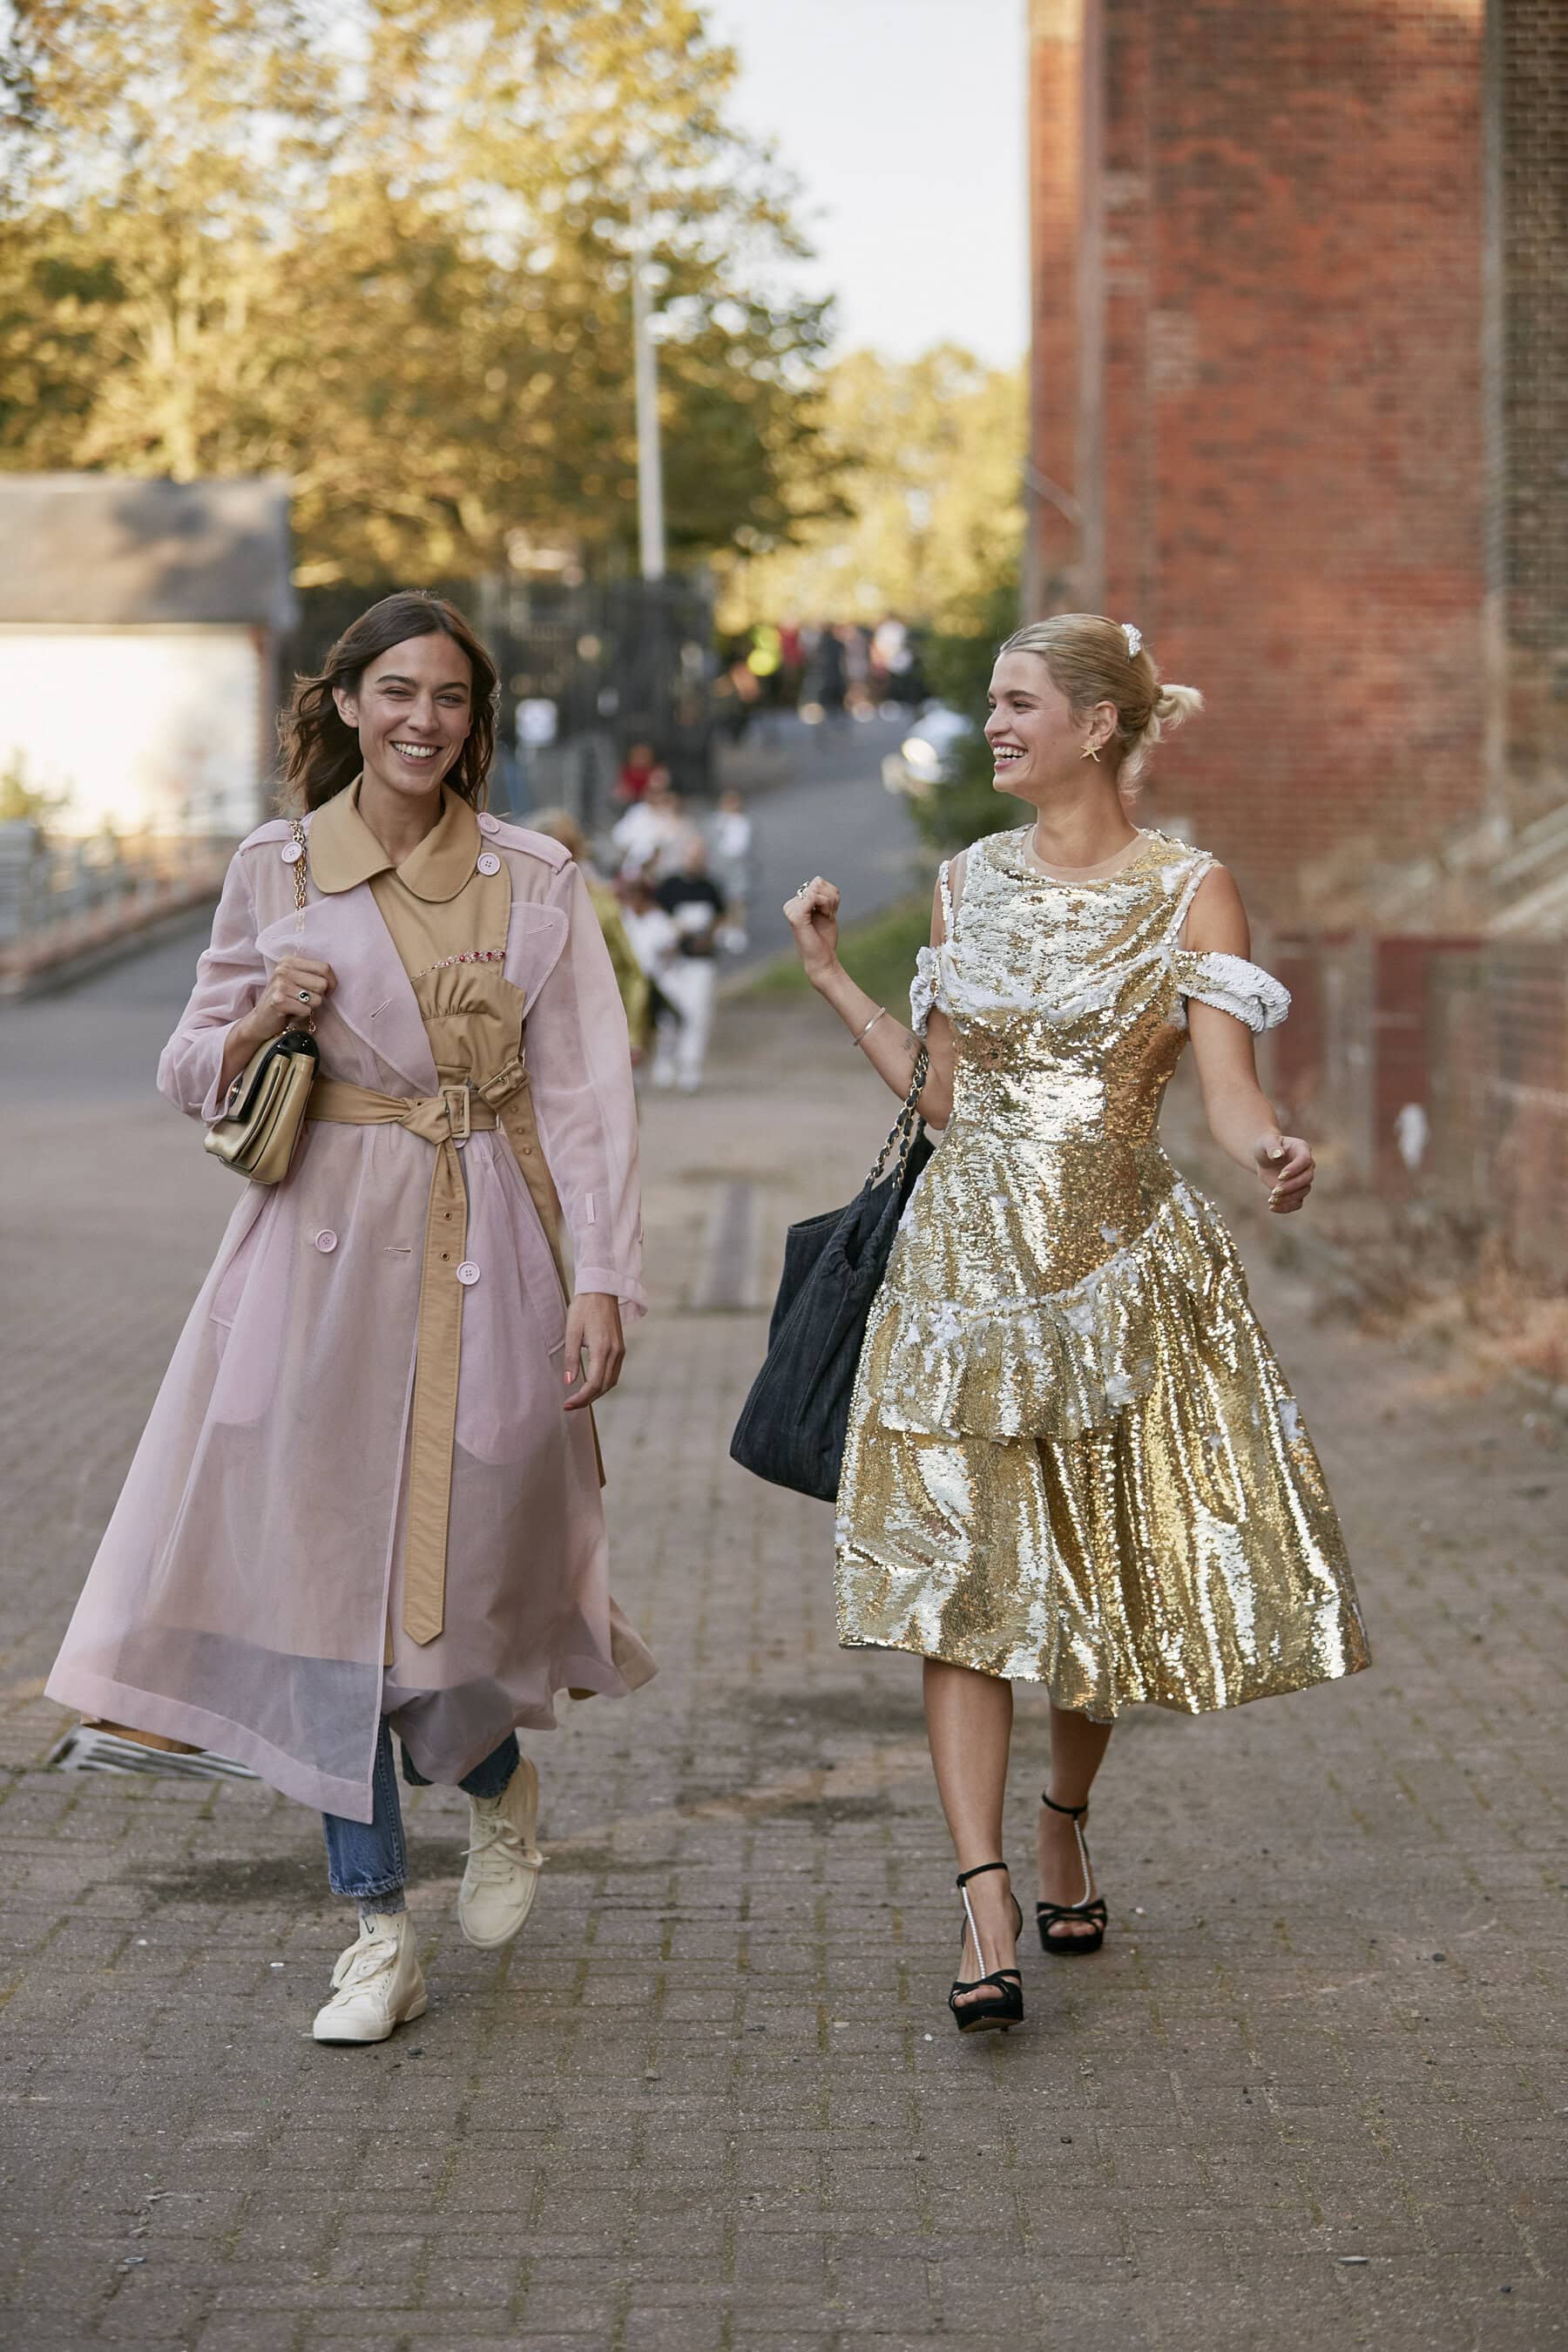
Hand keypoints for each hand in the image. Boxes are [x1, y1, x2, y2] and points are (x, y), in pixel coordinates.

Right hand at [243, 955, 335, 1046]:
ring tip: (296, 1006)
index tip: (327, 992)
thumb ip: (312, 975)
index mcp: (289, 961)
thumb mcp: (295, 981)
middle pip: (322, 984)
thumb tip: (333, 980)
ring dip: (310, 1007)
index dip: (332, 982)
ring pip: (317, 999)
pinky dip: (302, 1015)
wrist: (260, 1020)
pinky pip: (306, 1010)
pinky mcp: (278, 1001)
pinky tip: (290, 1014)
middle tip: (304, 1001)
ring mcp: (279, 984)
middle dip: (318, 997)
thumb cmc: (284, 1000)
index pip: (324, 967)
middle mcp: (283, 969)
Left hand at [563, 1292, 624, 1410]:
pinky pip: (614, 1373)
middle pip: (604, 1387)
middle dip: (587, 1400)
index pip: (594, 1383)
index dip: (581, 1398)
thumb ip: (571, 1357)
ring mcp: (620, 1351)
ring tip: (579, 1398)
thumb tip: (569, 1381)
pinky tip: (592, 1385)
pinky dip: (603, 1384)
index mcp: (602, 1349)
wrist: (601, 1290)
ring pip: (611, 1382)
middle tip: (570, 1406)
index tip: (567, 1405)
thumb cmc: (584, 1308)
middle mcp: (615, 1353)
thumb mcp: (572, 1331)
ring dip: (596, 1394)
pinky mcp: (620, 1348)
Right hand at [784, 875, 839, 985]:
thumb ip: (823, 893)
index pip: (818, 882)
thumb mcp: (826, 910)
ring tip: (825, 918)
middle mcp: (790, 905)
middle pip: (818, 882)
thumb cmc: (824, 937)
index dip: (831, 896)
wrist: (823, 959)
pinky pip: (814, 896)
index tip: (828, 912)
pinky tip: (825, 917)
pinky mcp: (794, 915)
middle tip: (827, 916)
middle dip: (830, 898)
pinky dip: (826, 906)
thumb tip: (816, 879)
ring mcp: (791, 909)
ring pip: (817, 889)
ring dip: (829, 903)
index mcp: (796, 903)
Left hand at [1255, 1131, 1313, 1213]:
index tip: (1280, 1176)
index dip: (1295, 1170)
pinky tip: (1272, 1207)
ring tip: (1271, 1199)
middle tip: (1274, 1190)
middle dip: (1291, 1186)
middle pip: (1307, 1178)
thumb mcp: (1266, 1143)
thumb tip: (1278, 1155)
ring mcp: (1303, 1179)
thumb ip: (1272, 1147)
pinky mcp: (1297, 1191)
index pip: (1305, 1160)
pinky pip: (1297, 1203)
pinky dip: (1286, 1207)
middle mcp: (1307, 1165)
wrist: (1263, 1159)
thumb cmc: (1266, 1146)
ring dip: (1288, 1198)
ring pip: (1303, 1192)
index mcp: (1302, 1149)